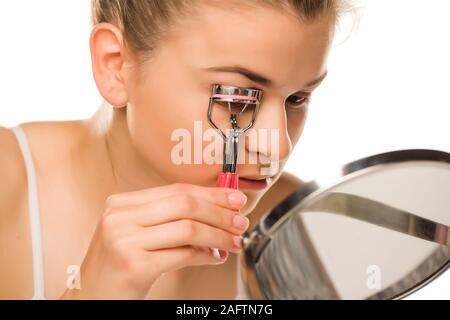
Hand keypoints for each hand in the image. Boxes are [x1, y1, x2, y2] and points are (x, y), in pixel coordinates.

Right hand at [60, 183, 248, 299]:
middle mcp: (120, 217)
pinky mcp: (134, 266)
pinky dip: (205, 255)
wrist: (91, 297)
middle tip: (241, 222)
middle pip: (185, 204)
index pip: (176, 190)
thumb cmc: (118, 265)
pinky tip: (215, 257)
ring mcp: (124, 240)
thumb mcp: (137, 233)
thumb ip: (171, 219)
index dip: (211, 193)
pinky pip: (182, 255)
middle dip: (220, 213)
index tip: (235, 198)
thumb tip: (218, 213)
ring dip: (218, 235)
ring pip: (188, 228)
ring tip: (233, 242)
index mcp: (122, 203)